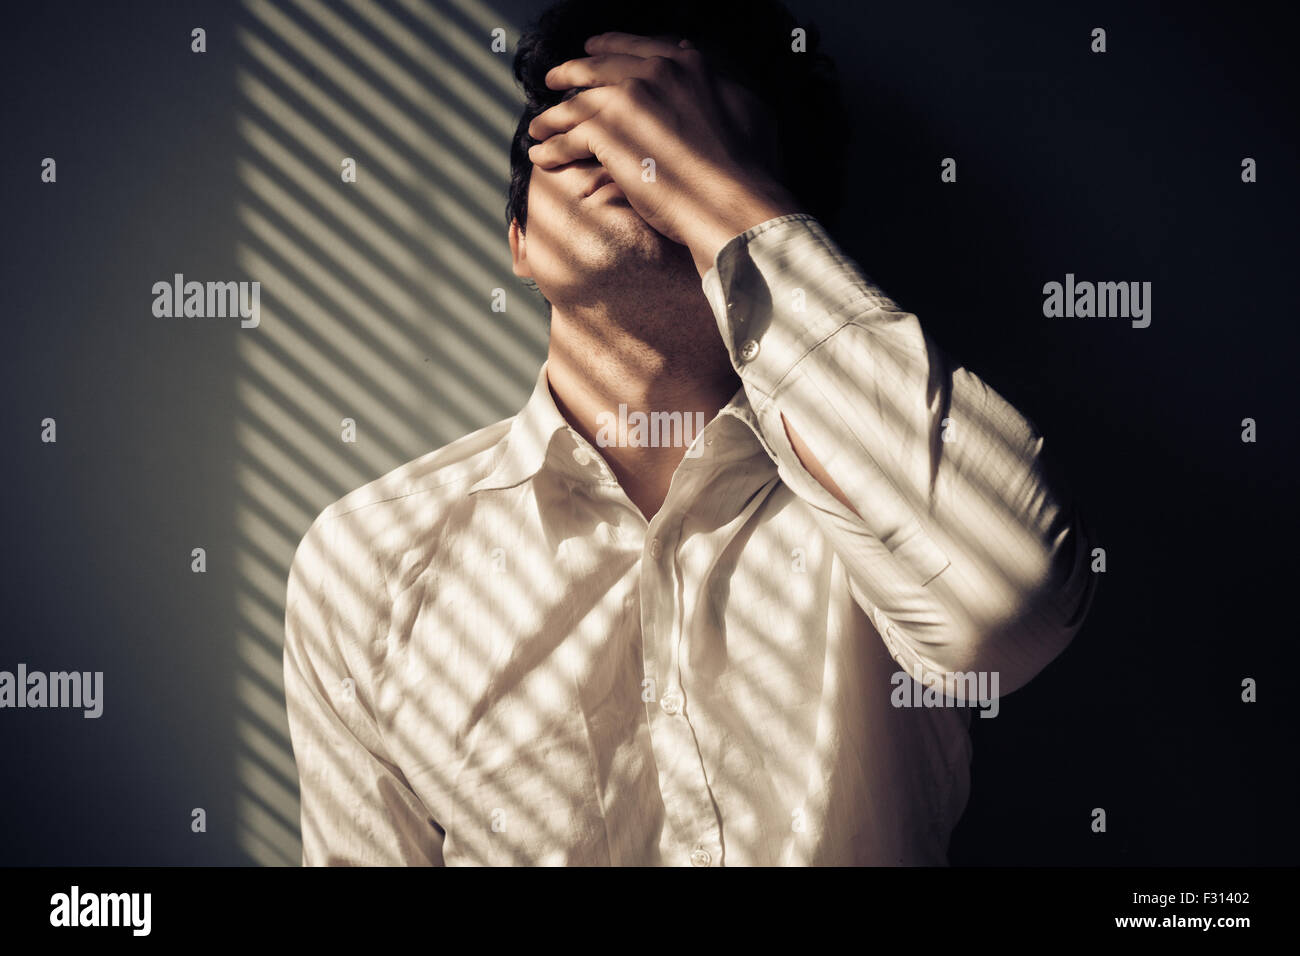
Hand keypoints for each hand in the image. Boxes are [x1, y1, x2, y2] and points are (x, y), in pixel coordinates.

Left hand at [526, 32, 803, 274]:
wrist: (732, 199)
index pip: (637, 48)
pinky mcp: (606, 133)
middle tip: (554, 80)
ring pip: (576, 103)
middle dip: (571, 72)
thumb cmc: (749, 165)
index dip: (610, 48)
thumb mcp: (746, 108)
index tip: (593, 51)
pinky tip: (541, 157)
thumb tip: (702, 66)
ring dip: (552, 117)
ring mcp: (626, 100)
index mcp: (686, 64)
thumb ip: (718, 84)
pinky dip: (550, 149)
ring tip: (537, 128)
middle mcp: (653, 73)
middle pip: (598, 67)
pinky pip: (566, 138)